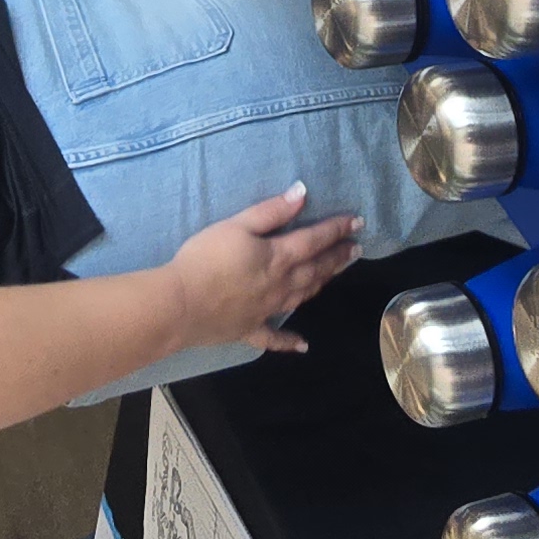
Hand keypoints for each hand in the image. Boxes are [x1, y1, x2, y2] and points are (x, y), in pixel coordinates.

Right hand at [164, 185, 362, 354]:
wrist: (181, 304)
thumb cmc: (206, 258)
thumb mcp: (237, 225)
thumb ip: (271, 211)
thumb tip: (302, 193)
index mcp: (277, 257)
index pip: (314, 240)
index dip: (336, 230)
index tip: (357, 223)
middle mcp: (280, 285)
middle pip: (315, 269)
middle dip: (336, 258)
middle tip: (356, 251)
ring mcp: (267, 310)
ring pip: (302, 296)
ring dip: (321, 285)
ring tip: (335, 276)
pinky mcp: (249, 329)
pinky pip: (274, 337)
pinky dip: (289, 341)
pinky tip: (303, 345)